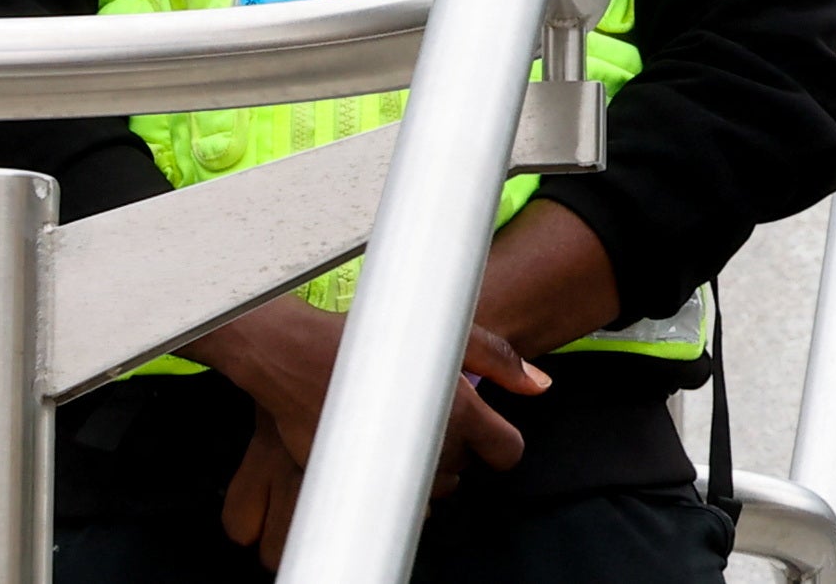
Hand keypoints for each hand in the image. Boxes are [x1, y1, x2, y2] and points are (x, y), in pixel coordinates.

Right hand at [196, 293, 549, 562]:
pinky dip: (395, 489)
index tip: (489, 434)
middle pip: (465, 470)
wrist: (296, 357)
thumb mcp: (447, 331)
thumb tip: (539, 386)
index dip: (502, 444)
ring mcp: (392, 469)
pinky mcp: (358, 484)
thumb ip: (500, 359)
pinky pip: (392, 503)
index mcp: (459, 412)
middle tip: (430, 416)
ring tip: (403, 432)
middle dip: (457, 449)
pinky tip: (383, 458)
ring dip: (425, 470)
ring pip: (431, 489)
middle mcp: (429, 446)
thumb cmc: (374, 336)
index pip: (507, 452)